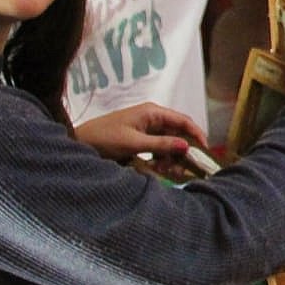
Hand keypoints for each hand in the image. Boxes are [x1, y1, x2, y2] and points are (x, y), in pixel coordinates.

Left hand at [75, 102, 208, 162]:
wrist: (79, 143)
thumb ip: (161, 145)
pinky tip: (158, 170)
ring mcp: (146, 129)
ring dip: (171, 157)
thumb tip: (187, 146)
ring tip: (168, 172)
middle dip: (183, 150)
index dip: (196, 134)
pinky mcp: (140, 140)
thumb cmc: (105, 138)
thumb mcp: (134, 143)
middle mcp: (152, 118)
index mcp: (152, 112)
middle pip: (178, 133)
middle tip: (186, 167)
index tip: (205, 151)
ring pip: (168, 143)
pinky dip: (161, 159)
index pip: (183, 120)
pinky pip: (158, 149)